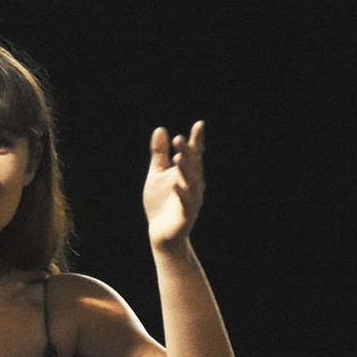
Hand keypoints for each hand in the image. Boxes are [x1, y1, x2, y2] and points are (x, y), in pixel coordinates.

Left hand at [143, 120, 204, 248]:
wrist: (161, 232)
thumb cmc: (161, 201)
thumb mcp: (157, 174)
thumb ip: (159, 154)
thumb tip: (161, 129)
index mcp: (187, 173)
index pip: (193, 154)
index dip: (196, 140)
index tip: (199, 124)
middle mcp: (193, 184)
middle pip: (192, 166)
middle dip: (186, 152)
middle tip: (178, 139)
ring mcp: (191, 199)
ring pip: (190, 182)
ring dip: (186, 170)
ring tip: (178, 157)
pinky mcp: (186, 215)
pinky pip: (186, 204)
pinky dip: (182, 194)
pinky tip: (176, 186)